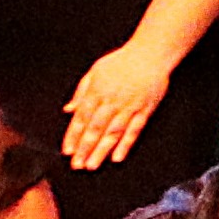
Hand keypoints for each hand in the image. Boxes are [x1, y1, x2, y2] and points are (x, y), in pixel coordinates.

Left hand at [63, 38, 182, 172]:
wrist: (150, 54)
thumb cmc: (122, 61)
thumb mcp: (96, 71)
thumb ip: (81, 91)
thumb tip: (68, 109)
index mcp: (97, 91)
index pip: (82, 118)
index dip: (73, 136)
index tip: (67, 151)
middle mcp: (112, 101)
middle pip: (95, 128)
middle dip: (84, 148)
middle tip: (77, 164)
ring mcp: (129, 106)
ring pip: (113, 132)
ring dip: (101, 150)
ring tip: (92, 165)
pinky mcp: (145, 110)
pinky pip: (134, 130)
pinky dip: (126, 144)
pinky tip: (117, 157)